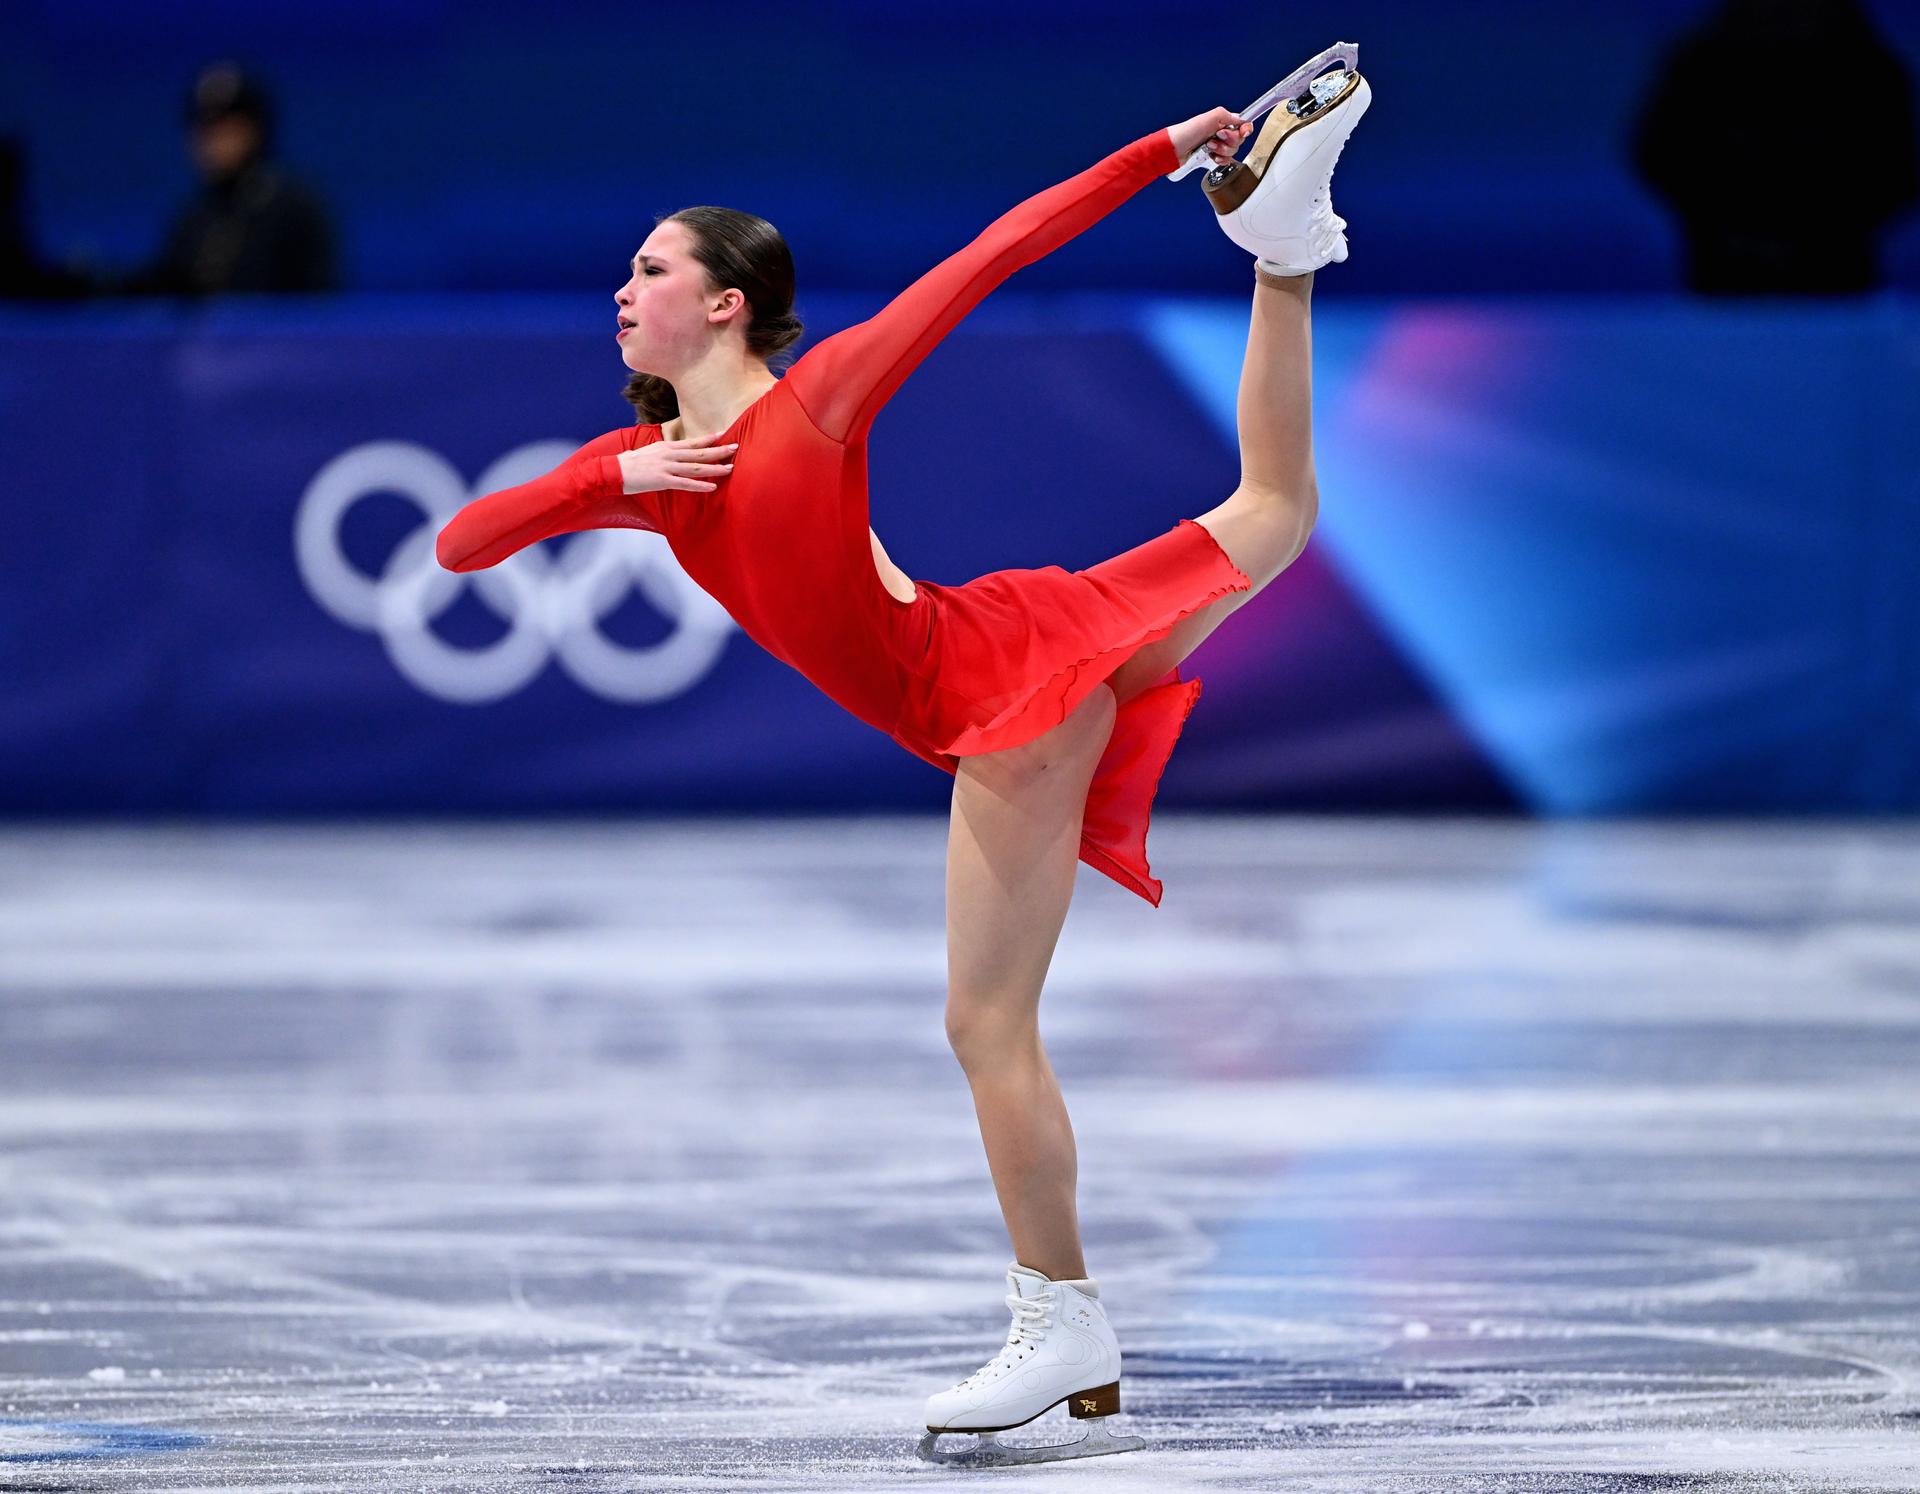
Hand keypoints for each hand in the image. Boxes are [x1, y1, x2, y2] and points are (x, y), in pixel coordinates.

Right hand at [619, 436, 737, 493]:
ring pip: (696, 467)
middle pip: (699, 452)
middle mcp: (669, 454)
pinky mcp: (662, 480)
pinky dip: (700, 485)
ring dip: (715, 468)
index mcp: (667, 446)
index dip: (709, 439)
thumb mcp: (650, 452)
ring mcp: (666, 467)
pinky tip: (712, 487)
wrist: (613, 470)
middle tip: (736, 447)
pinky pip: (685, 483)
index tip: (724, 434)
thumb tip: (675, 454)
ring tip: (730, 469)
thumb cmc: (630, 463)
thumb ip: (665, 453)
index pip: (692, 442)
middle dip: (719, 450)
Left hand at [1168, 107, 1251, 165]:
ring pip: (1232, 151)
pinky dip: (1220, 160)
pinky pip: (1225, 161)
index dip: (1245, 129)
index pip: (1243, 125)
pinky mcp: (1212, 158)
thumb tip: (1242, 121)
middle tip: (1215, 138)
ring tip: (1209, 147)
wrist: (1174, 149)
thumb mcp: (1209, 117)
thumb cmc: (1187, 132)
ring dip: (1222, 150)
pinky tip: (1212, 157)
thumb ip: (1228, 116)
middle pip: (1239, 140)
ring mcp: (1217, 146)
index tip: (1243, 132)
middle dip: (1229, 141)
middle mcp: (1221, 133)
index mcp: (1222, 121)